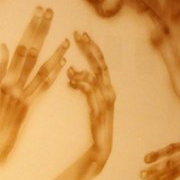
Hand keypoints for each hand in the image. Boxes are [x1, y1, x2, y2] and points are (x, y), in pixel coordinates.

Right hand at [0, 6, 68, 161]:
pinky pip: (45, 87)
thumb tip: (5, 45)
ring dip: (54, 51)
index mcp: (5, 77)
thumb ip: (0, 69)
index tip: (38, 12)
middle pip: (31, 51)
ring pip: (42, 68)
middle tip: (50, 12)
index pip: (20, 46)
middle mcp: (15, 83)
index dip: (30, 28)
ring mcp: (25, 95)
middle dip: (41, 30)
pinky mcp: (32, 106)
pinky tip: (64, 62)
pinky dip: (54, 74)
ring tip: (67, 38)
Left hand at [67, 31, 114, 168]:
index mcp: (107, 87)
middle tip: (78, 35)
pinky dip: (81, 83)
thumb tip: (70, 70)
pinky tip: (72, 81)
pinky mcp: (99, 109)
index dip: (92, 47)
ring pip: (94, 76)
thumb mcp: (89, 100)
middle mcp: (110, 90)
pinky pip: (90, 91)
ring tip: (69, 70)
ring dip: (80, 70)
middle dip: (89, 48)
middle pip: (100, 64)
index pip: (100, 62)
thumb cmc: (95, 122)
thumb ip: (82, 84)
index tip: (81, 34)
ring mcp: (106, 100)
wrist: (101, 145)